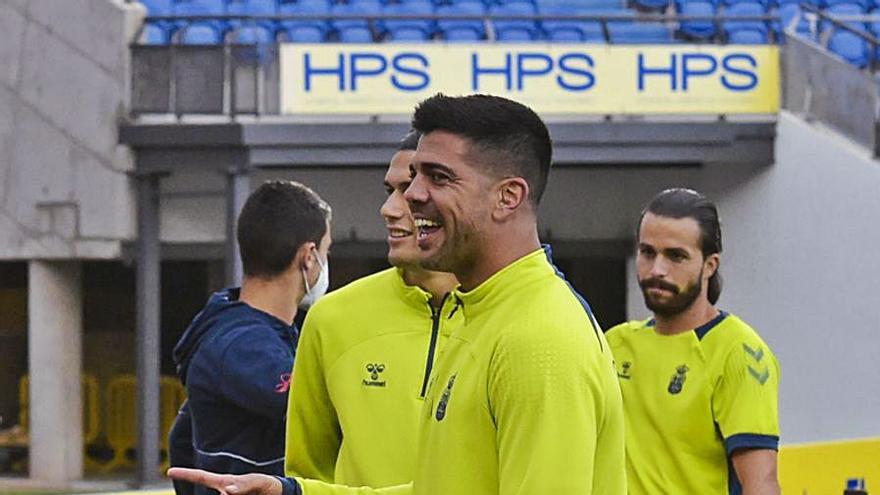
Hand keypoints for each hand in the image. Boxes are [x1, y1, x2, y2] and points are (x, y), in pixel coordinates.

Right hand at [167, 468, 282, 494]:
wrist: (277, 494)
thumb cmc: (266, 485)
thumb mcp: (259, 482)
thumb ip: (244, 484)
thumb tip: (226, 490)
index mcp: (225, 482)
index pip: (202, 476)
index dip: (186, 473)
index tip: (170, 471)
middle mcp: (223, 491)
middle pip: (213, 494)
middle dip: (224, 493)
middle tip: (237, 491)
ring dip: (232, 494)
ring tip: (247, 492)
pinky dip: (232, 494)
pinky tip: (240, 494)